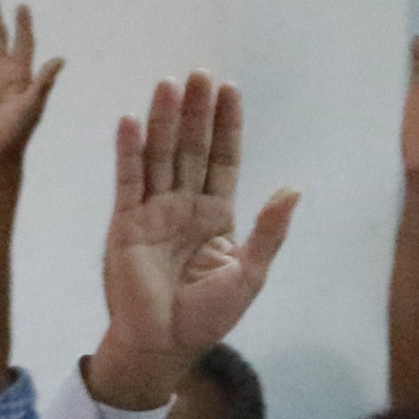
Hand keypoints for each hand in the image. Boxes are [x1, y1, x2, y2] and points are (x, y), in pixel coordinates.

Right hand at [90, 73, 299, 410]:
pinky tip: (131, 122)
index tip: (231, 89)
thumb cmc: (207, 316)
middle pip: (191, 148)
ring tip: (170, 83)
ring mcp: (152, 212)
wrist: (164, 345)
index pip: (222, 159)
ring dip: (164, 121)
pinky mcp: (125, 224)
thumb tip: (292, 188)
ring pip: (160, 156)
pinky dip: (129, 152)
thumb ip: (269, 232)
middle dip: (197, 112)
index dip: (226, 125)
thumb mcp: (249, 274)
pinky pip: (128, 182)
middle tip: (201, 73)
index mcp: (215, 215)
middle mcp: (183, 205)